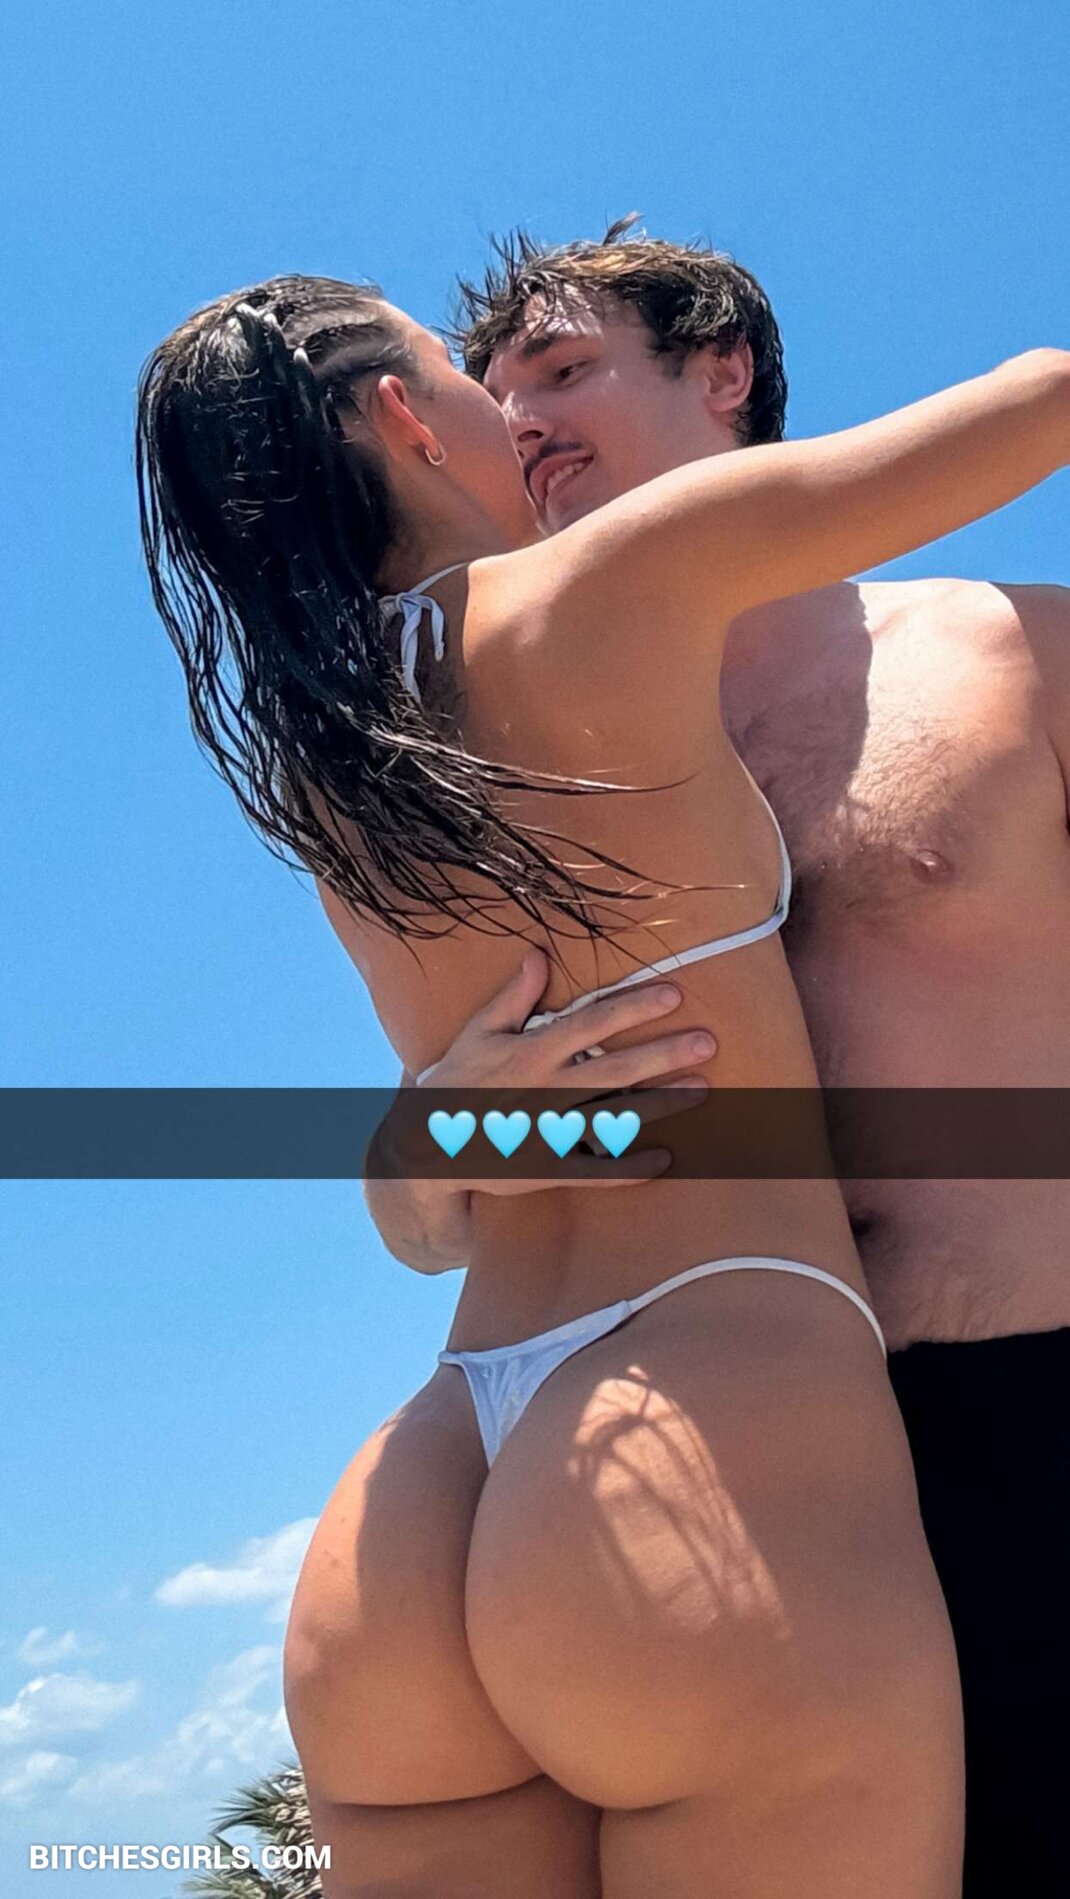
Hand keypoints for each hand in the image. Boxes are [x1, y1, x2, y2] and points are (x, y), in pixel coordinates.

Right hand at [371, 949, 712, 1194]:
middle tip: (708, 1042)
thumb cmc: (455, 1081)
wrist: (427, 1144)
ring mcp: (550, 1132)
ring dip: (661, 1104)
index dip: (633, 1007)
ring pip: (615, 1116)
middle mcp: (546, 1090)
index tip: (674, 994)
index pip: (591, 1023)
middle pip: (616, 1069)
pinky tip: (667, 1160)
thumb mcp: (478, 1032)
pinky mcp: (549, 1168)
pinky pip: (597, 1171)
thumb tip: (540, 954)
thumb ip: (513, 996)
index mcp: (531, 1053)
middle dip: (663, 1055)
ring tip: (703, 1090)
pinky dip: (632, 1168)